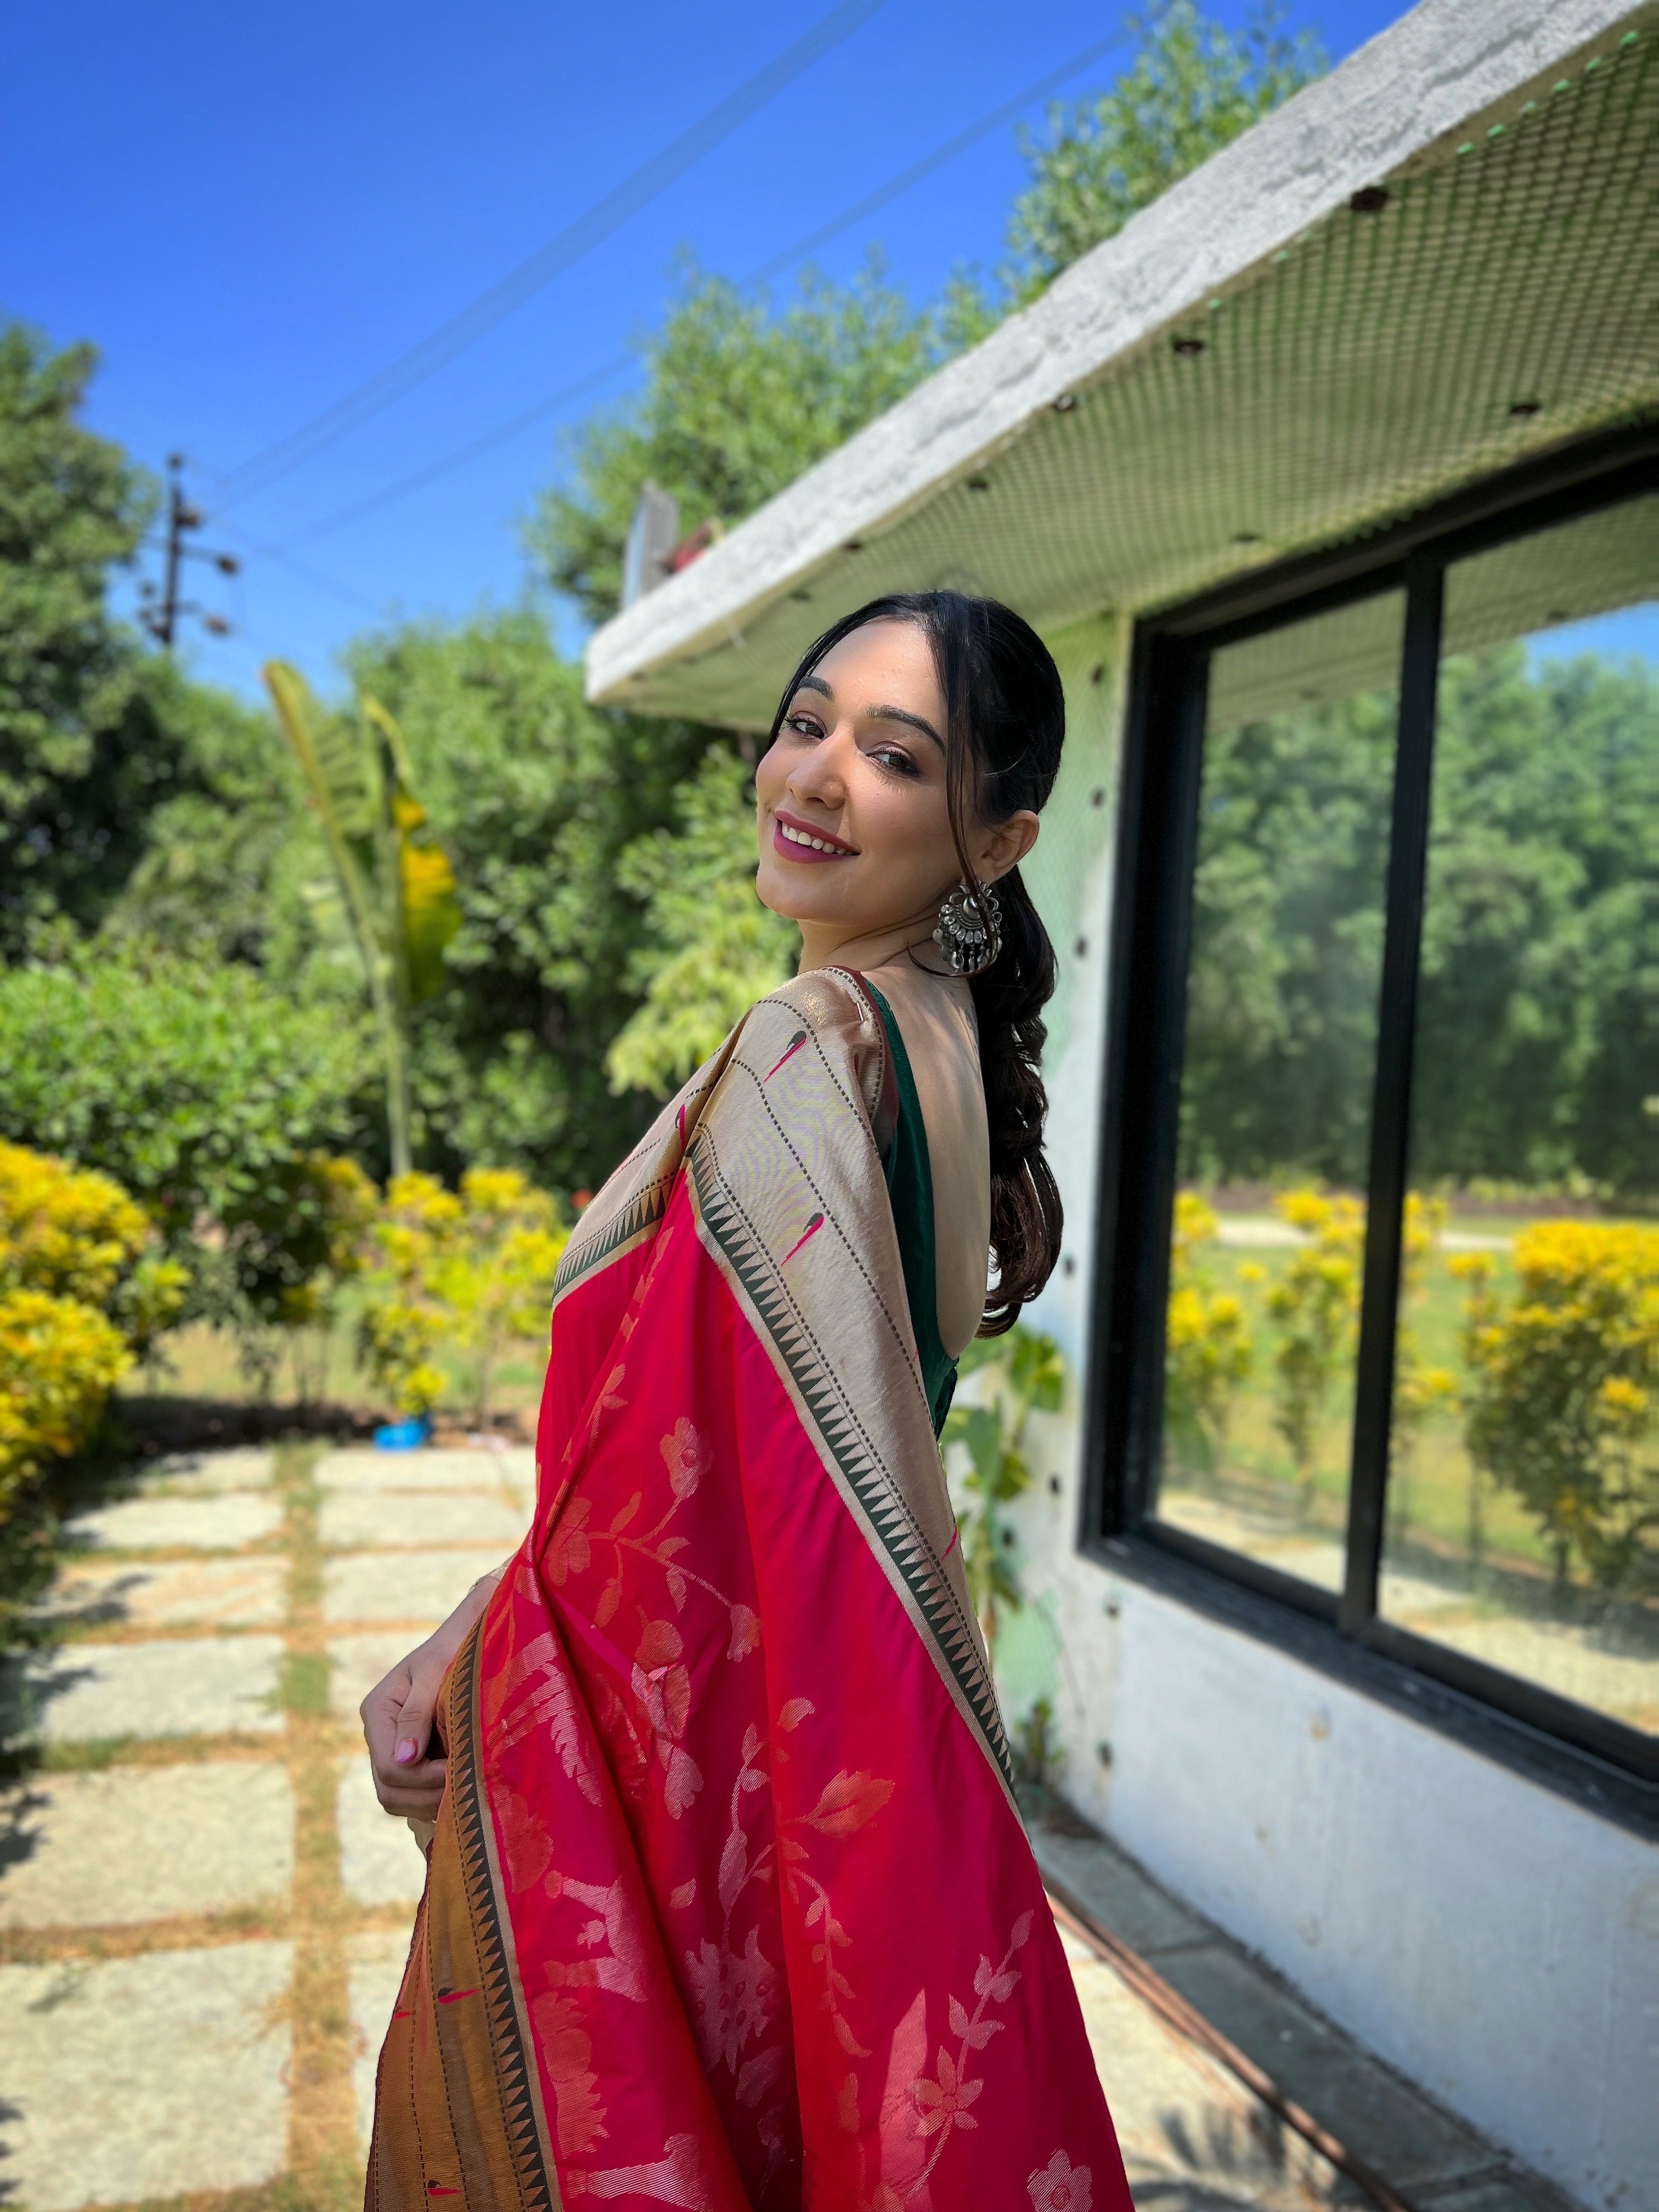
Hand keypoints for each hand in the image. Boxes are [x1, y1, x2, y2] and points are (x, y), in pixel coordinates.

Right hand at [360, 1564, 504, 1819]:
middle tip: (467, 1788)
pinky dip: (433, 1797)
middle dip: (426, 1796)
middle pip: (388, 1790)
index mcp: (377, 1710)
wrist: (472, 1636)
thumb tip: (404, 1757)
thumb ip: (417, 1712)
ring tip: (466, 1789)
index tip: (459, 1770)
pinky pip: (413, 1793)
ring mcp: (393, 1747)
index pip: (389, 1767)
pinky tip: (461, 1787)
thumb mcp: (435, 1671)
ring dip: (430, 1801)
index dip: (423, 1778)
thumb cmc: (456, 1648)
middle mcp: (379, 1733)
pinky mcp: (413, 1757)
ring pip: (398, 1798)